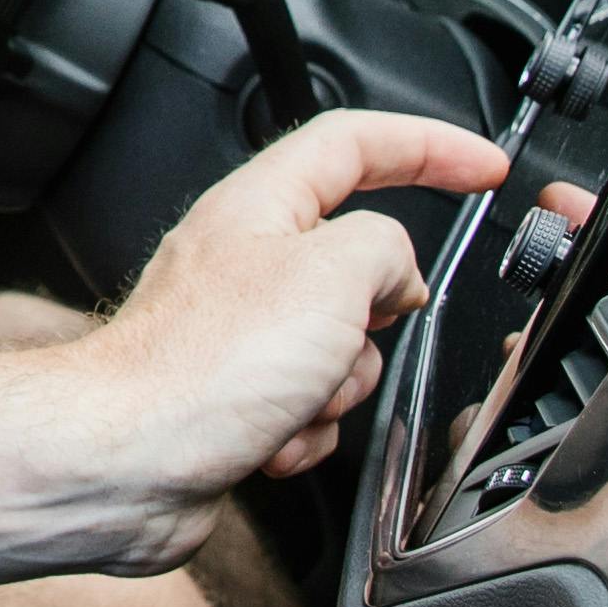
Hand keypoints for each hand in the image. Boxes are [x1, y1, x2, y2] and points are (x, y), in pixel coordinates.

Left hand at [57, 114, 510, 536]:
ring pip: (343, 349)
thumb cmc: (197, 367)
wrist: (124, 463)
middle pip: (359, 267)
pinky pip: (312, 407)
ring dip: (336, 387)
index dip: (430, 147)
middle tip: (349, 335)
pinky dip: (306, 430)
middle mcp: (245, 261)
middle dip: (375, 320)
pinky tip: (269, 438)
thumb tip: (400, 275)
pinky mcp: (235, 396)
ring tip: (291, 397)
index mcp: (260, 206)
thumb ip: (387, 250)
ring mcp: (239, 332)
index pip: (357, 143)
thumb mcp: (331, 276)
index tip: (483, 166)